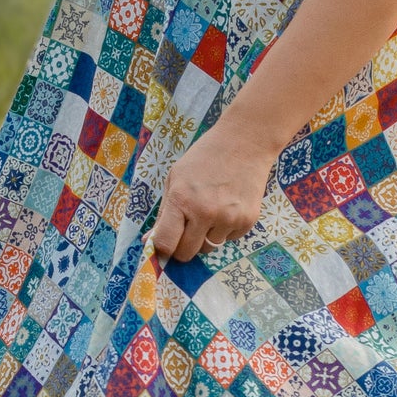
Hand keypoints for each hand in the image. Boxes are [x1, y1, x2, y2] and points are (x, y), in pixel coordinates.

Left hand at [150, 122, 272, 261]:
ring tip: (210, 211)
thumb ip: (163, 213)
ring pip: (209, 248)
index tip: (164, 246)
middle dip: (182, 247)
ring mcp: (228, 218)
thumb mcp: (175, 178)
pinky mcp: (247, 221)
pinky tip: (227, 207)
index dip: (162, 249)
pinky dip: (225, 230)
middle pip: (187, 253)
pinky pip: (229, 239)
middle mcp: (205, 212)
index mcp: (181, 199)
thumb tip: (149, 242)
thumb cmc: (205, 157)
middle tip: (186, 230)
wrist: (245, 142)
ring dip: (205, 237)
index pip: (166, 243)